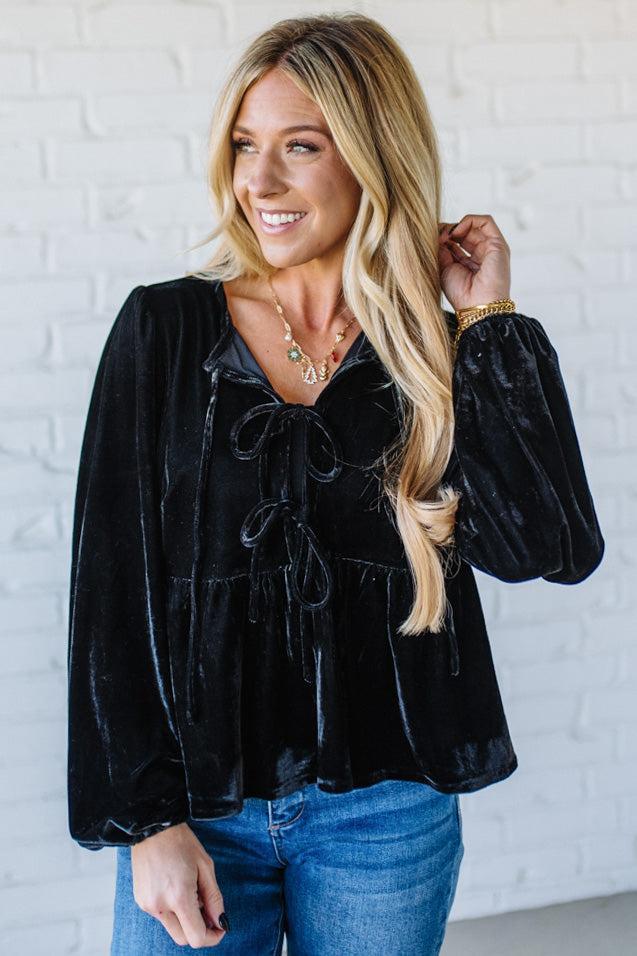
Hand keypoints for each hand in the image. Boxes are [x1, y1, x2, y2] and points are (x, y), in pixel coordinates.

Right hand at [131, 822, 228, 948]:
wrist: (152, 828)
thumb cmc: (181, 843)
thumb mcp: (205, 867)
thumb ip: (214, 898)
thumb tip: (221, 922)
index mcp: (178, 896)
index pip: (196, 937)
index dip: (212, 937)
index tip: (220, 927)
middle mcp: (160, 906)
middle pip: (183, 938)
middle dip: (199, 931)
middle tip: (209, 912)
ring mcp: (147, 905)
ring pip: (172, 928)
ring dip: (185, 920)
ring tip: (191, 893)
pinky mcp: (141, 901)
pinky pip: (161, 916)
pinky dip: (173, 911)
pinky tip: (176, 889)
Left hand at [438, 214, 510, 311]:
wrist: (477, 306)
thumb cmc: (461, 294)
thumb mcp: (444, 269)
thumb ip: (441, 251)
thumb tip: (436, 234)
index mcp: (469, 262)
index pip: (456, 241)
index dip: (443, 237)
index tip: (431, 240)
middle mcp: (482, 254)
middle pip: (464, 232)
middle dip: (448, 230)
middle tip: (437, 236)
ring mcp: (491, 248)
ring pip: (474, 225)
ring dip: (457, 225)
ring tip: (446, 235)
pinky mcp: (498, 244)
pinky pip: (486, 221)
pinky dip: (469, 220)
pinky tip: (456, 232)